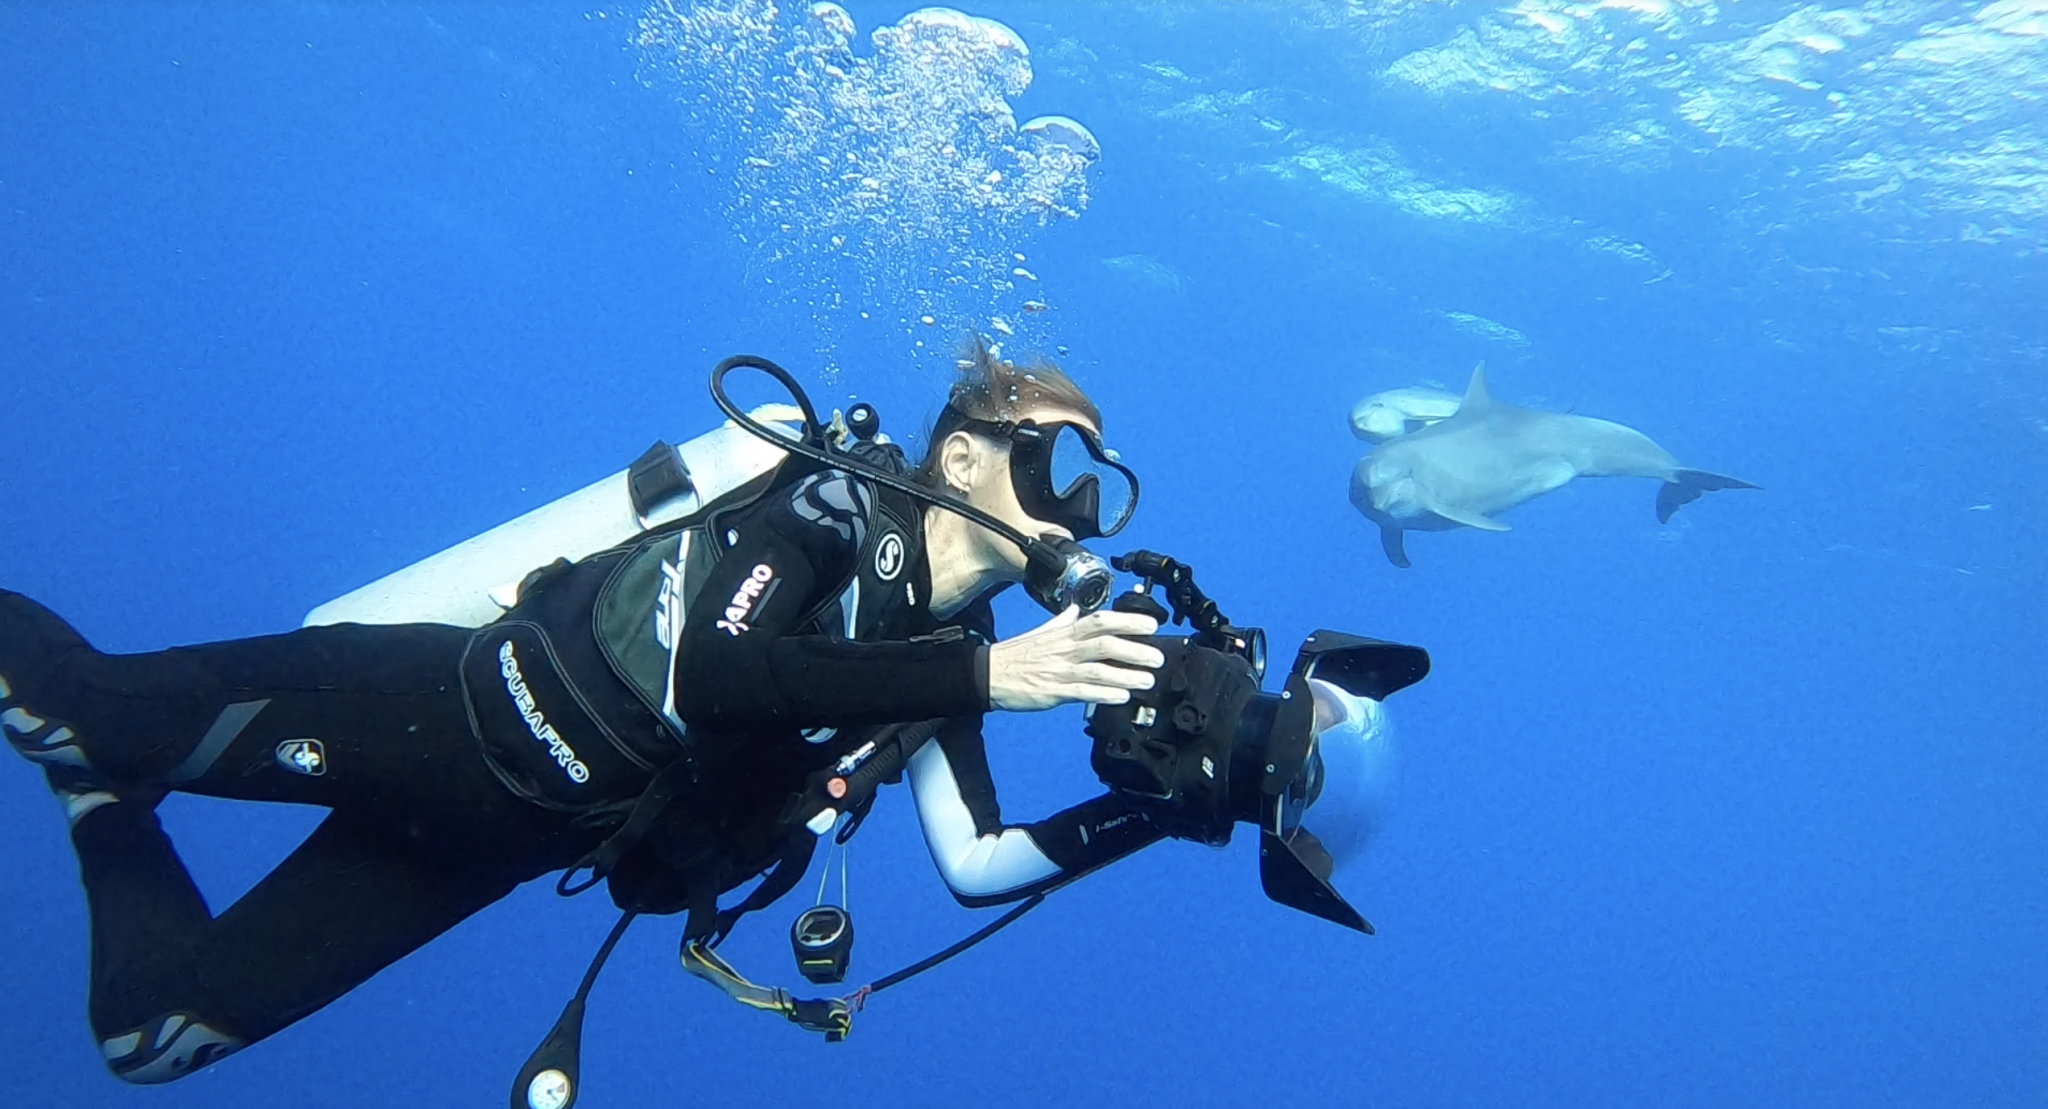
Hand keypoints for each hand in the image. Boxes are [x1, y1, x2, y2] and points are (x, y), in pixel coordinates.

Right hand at [986, 605, 1165, 712]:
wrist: (989, 674)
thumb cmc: (1016, 654)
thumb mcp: (1041, 631)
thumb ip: (1063, 622)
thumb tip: (1077, 611)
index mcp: (1065, 632)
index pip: (1100, 621)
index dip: (1127, 620)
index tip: (1151, 624)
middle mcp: (1066, 649)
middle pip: (1105, 644)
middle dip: (1134, 650)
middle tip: (1158, 657)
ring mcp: (1061, 671)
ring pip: (1099, 671)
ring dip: (1126, 676)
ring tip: (1148, 680)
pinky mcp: (1054, 692)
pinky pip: (1084, 693)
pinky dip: (1104, 695)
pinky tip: (1122, 697)